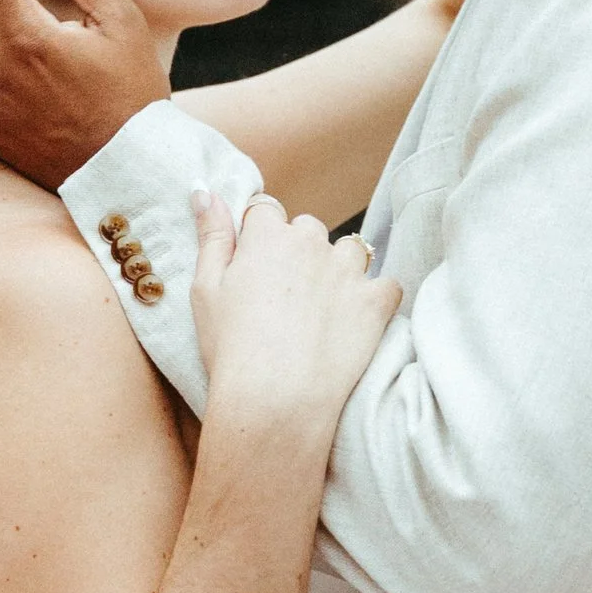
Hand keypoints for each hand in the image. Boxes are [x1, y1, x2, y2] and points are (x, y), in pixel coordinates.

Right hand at [190, 188, 397, 438]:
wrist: (276, 401)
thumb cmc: (232, 349)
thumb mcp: (205, 290)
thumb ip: (212, 236)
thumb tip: (205, 191)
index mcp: (267, 236)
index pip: (266, 212)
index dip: (259, 240)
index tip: (256, 270)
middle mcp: (311, 242)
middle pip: (309, 230)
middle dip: (300, 254)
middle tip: (285, 300)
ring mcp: (348, 271)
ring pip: (351, 251)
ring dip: (341, 270)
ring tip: (323, 311)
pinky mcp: (376, 301)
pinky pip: (386, 286)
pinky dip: (375, 300)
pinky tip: (356, 323)